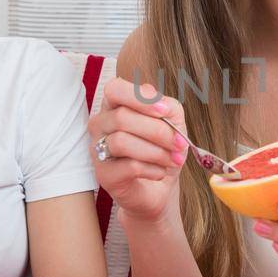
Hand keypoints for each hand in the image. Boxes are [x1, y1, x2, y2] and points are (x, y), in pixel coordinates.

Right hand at [89, 77, 186, 223]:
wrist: (159, 187)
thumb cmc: (162, 149)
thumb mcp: (174, 123)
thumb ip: (168, 107)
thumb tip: (158, 101)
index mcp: (115, 105)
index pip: (115, 89)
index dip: (139, 98)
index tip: (164, 111)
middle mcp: (101, 124)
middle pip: (122, 117)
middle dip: (158, 131)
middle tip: (180, 144)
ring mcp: (97, 150)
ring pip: (122, 142)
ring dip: (156, 151)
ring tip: (173, 160)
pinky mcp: (103, 175)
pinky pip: (128, 166)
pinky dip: (152, 169)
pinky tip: (161, 172)